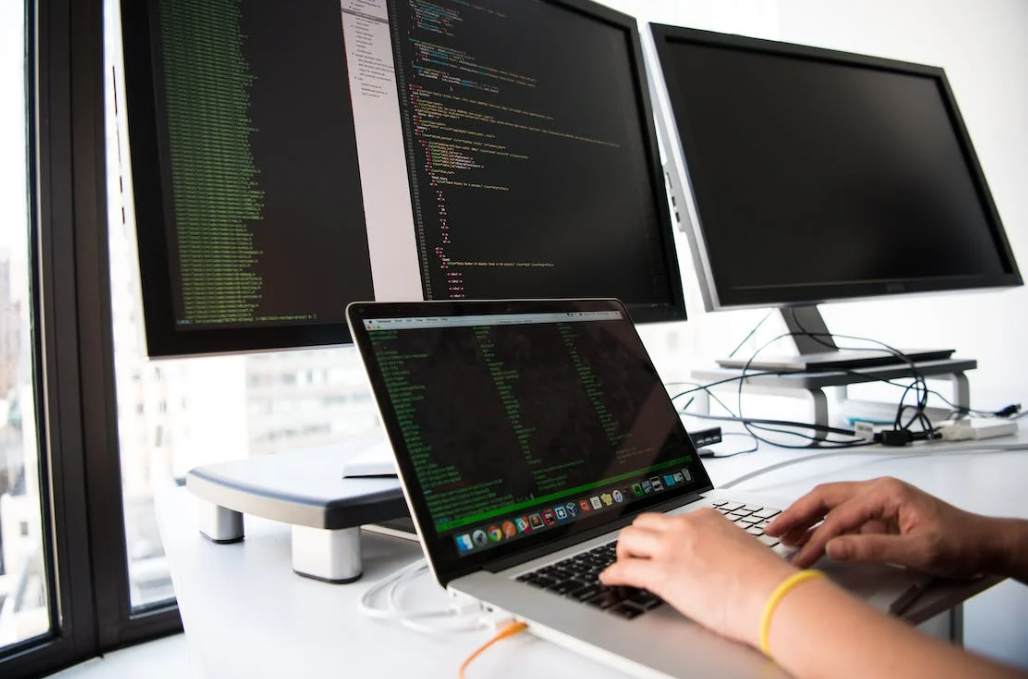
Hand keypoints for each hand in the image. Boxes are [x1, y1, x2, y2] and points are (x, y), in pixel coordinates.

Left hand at [600, 508, 796, 647]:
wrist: (772, 595)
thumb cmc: (768, 580)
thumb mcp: (744, 549)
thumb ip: (724, 547)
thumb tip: (721, 561)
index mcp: (707, 519)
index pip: (673, 519)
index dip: (663, 534)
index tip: (660, 544)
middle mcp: (686, 527)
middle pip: (644, 523)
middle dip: (636, 538)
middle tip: (635, 553)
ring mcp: (672, 548)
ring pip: (628, 538)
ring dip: (622, 552)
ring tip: (623, 566)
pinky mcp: (663, 574)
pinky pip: (625, 570)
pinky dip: (612, 574)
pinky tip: (609, 580)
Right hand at [765, 477, 1004, 575]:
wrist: (985, 544)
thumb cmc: (959, 542)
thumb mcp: (918, 550)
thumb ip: (873, 548)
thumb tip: (835, 547)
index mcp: (885, 492)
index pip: (840, 516)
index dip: (816, 538)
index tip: (801, 558)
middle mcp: (877, 491)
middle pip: (825, 497)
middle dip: (796, 513)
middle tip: (773, 531)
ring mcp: (877, 503)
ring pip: (830, 504)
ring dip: (806, 518)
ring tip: (783, 534)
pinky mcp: (878, 517)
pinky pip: (842, 518)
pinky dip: (822, 527)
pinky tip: (810, 538)